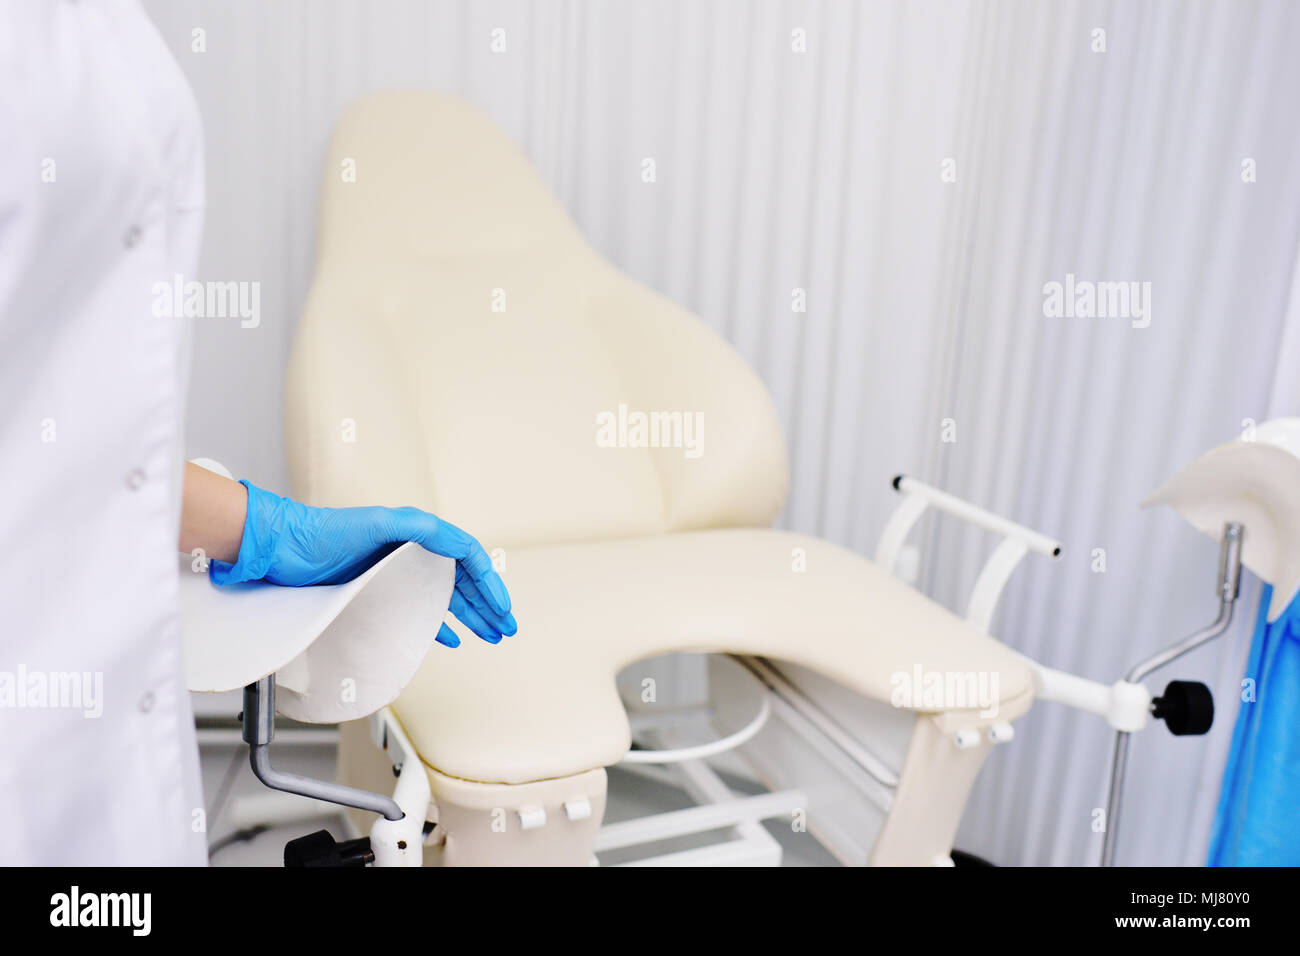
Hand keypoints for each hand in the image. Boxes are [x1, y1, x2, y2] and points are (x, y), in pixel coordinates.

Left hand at [209, 481, 515, 646]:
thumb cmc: (324, 533)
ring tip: (490, 636)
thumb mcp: (380, 524)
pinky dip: (437, 625)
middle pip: (462, 581)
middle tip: (507, 628)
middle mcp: (410, 552)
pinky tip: (451, 639)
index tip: (503, 607)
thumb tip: (461, 545)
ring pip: (443, 598)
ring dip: (470, 617)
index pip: (468, 557)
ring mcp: (393, 574)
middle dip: (488, 606)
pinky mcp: (375, 592)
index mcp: (418, 534)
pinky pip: (417, 611)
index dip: (490, 583)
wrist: (280, 549)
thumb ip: (423, 529)